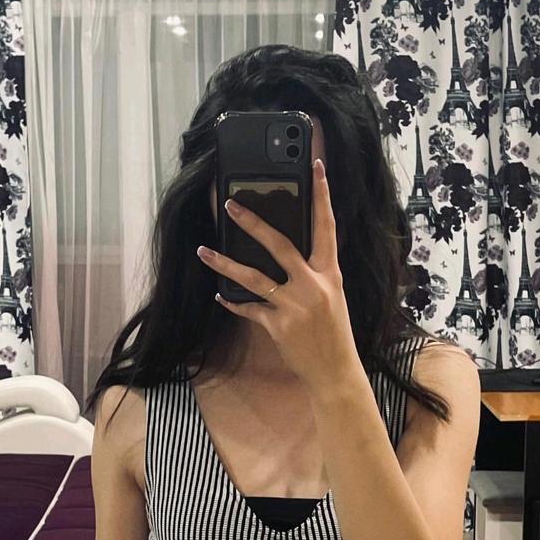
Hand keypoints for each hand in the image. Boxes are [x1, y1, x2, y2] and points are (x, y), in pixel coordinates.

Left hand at [197, 158, 358, 395]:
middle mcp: (313, 285)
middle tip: (231, 205)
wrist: (335, 372)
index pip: (326, 226)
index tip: (316, 168)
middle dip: (253, 223)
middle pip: (279, 245)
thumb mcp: (332, 297)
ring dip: (225, 263)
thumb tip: (286, 255)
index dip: (322, 195)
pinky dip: (233, 302)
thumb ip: (313, 275)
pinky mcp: (278, 326)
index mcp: (329, 274)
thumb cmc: (334, 334)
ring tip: (204, 252)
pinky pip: (249, 309)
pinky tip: (219, 295)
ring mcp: (294, 306)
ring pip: (253, 277)